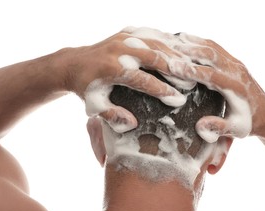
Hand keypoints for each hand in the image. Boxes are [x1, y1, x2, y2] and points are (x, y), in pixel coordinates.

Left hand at [62, 27, 198, 132]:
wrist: (72, 64)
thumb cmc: (86, 89)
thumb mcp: (95, 105)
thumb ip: (112, 115)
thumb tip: (132, 123)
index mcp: (110, 68)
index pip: (143, 80)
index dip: (162, 90)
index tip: (179, 100)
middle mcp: (118, 49)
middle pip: (154, 57)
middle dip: (175, 70)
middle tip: (193, 82)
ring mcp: (123, 37)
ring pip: (156, 43)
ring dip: (175, 55)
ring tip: (191, 67)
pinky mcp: (126, 32)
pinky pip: (152, 34)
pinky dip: (167, 42)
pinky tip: (180, 50)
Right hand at [166, 33, 264, 140]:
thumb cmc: (247, 123)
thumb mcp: (235, 130)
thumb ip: (218, 127)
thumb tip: (199, 126)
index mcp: (236, 88)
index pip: (211, 75)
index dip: (192, 70)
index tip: (173, 67)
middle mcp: (236, 71)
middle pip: (211, 55)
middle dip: (188, 51)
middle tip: (165, 49)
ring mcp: (235, 63)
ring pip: (212, 47)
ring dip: (192, 43)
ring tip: (170, 40)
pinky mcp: (232, 60)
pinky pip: (214, 47)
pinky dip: (198, 42)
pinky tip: (183, 39)